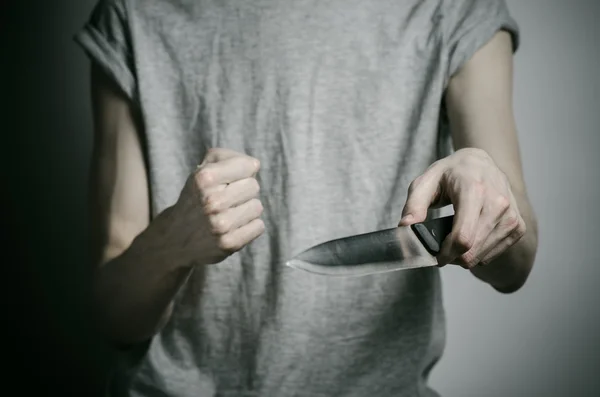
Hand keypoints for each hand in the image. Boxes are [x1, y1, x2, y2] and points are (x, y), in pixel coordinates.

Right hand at [167, 148, 264, 265]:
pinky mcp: (229, 243)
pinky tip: (232, 227)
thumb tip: (254, 165)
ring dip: (246, 210)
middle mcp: (212, 201)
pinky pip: (258, 226)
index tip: (229, 179)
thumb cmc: (196, 197)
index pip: (249, 166)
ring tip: (228, 214)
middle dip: (242, 190)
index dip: (242, 171)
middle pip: (254, 186)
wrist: (175, 237)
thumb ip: (227, 157)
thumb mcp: (202, 170)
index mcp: (204, 178)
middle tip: (226, 198)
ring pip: (257, 207)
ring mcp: (221, 225)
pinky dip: (249, 226)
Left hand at [398, 148, 525, 268]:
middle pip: (471, 251)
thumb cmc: (451, 173)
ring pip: (481, 256)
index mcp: (474, 190)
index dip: (445, 254)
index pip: (463, 237)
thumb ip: (413, 205)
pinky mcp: (518, 226)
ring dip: (463, 256)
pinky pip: (492, 255)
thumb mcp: (425, 182)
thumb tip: (405, 227)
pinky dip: (477, 253)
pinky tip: (470, 238)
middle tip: (440, 248)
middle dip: (451, 257)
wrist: (480, 162)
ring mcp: (511, 216)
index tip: (434, 256)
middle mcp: (498, 203)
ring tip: (453, 240)